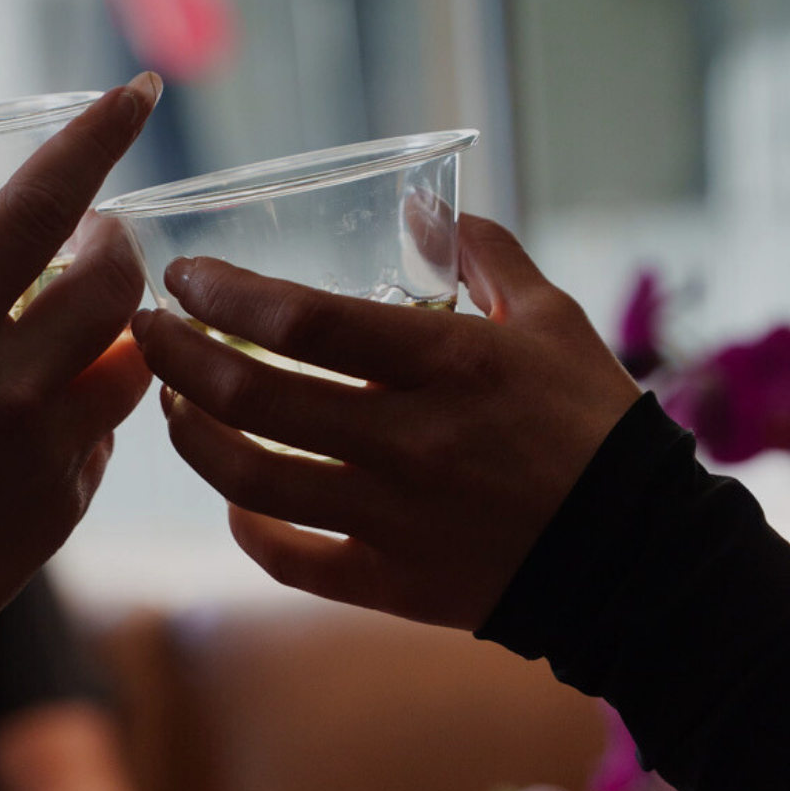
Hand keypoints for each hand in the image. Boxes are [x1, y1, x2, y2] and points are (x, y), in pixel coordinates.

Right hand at [0, 74, 159, 650]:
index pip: (38, 208)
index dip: (94, 141)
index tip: (136, 93)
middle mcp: (8, 386)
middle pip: (119, 280)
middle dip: (117, 240)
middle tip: (91, 234)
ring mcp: (49, 451)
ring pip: (139, 359)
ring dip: (121, 324)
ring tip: (75, 318)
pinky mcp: (69, 506)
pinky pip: (110, 432)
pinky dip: (94, 405)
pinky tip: (48, 407)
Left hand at [130, 214, 639, 629]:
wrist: (640, 558)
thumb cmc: (596, 426)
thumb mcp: (555, 319)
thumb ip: (485, 253)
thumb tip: (421, 209)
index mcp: (447, 365)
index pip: (303, 322)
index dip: (226, 295)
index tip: (187, 277)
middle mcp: (407, 442)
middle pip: (251, 396)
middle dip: (178, 355)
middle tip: (148, 328)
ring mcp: (391, 518)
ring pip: (248, 478)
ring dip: (191, 433)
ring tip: (174, 400)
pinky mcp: (388, 581)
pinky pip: (286, 557)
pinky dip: (244, 524)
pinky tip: (231, 493)